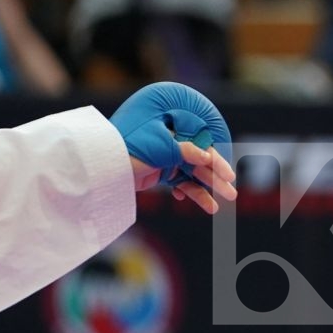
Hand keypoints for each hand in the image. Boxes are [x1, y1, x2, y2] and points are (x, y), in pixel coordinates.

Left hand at [111, 82, 235, 211]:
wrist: (101, 167)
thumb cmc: (128, 148)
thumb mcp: (160, 146)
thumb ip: (186, 151)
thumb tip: (208, 157)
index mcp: (173, 126)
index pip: (202, 143)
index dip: (216, 160)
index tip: (228, 175)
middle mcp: (173, 139)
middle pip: (200, 160)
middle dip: (216, 177)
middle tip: (231, 192)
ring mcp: (167, 156)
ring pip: (193, 174)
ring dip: (207, 189)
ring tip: (220, 205)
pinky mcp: (161, 172)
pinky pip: (182, 183)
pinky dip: (191, 193)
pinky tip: (204, 206)